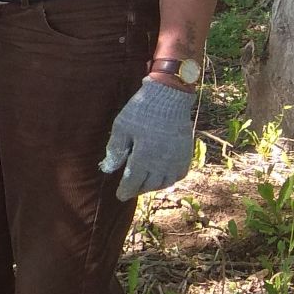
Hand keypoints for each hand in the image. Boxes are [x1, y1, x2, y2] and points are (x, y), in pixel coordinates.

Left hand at [99, 78, 196, 198]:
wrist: (170, 97)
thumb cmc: (142, 111)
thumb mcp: (121, 128)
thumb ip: (115, 151)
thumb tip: (107, 169)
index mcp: (144, 158)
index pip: (132, 182)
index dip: (125, 191)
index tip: (119, 196)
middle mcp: (162, 163)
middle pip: (148, 185)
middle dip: (137, 189)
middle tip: (130, 189)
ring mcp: (177, 159)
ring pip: (165, 182)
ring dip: (153, 186)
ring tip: (144, 184)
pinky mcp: (186, 153)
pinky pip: (179, 174)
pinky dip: (170, 179)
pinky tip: (162, 177)